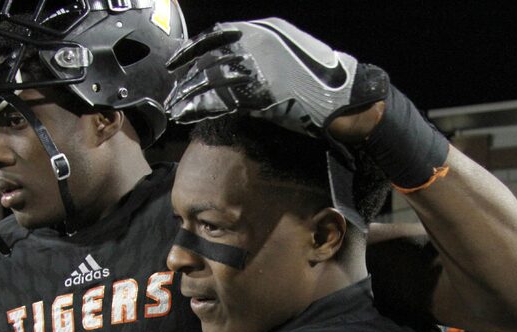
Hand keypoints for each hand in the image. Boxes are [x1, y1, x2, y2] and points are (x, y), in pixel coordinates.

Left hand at [165, 18, 387, 135]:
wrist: (343, 95)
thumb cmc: (319, 76)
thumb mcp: (287, 49)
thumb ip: (259, 51)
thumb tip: (231, 63)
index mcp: (262, 30)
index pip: (216, 35)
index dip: (191, 50)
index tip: (176, 64)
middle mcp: (257, 45)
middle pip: (209, 60)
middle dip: (187, 80)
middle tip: (172, 95)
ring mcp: (258, 68)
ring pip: (211, 81)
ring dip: (189, 97)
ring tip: (175, 110)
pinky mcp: (260, 95)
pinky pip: (222, 101)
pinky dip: (201, 109)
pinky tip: (189, 117)